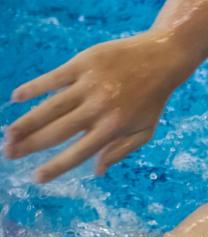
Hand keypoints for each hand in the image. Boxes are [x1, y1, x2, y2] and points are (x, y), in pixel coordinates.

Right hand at [5, 31, 196, 181]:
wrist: (162, 58)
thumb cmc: (152, 98)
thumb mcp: (145, 130)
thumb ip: (121, 151)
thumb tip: (96, 170)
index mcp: (114, 128)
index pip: (78, 153)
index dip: (56, 167)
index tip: (37, 178)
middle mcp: (99, 108)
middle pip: (57, 132)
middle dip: (30, 146)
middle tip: (8, 155)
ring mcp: (89, 85)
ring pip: (50, 107)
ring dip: (26, 122)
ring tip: (8, 136)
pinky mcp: (84, 63)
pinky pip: (53, 78)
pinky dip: (33, 88)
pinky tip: (16, 97)